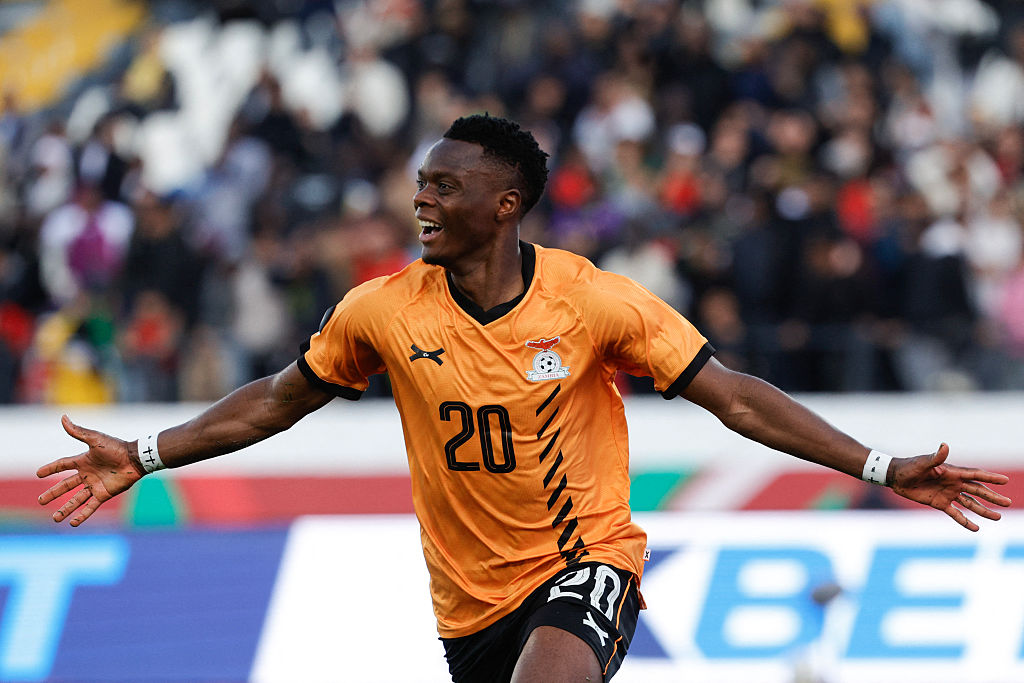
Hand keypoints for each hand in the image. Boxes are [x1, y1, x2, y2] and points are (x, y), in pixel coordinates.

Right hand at [36, 415, 145, 525]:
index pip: (63, 465)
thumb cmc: (116, 447)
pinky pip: (91, 507)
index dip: (51, 468)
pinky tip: (73, 523)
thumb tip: (63, 417)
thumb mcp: (95, 439)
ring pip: (76, 499)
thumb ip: (78, 432)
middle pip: (66, 486)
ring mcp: (95, 485)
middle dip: (53, 493)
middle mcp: (87, 474)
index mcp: (83, 461)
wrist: (135, 459)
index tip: (39, 473)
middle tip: (40, 500)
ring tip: (55, 518)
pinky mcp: (104, 494)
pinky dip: (82, 515)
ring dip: (65, 509)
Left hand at [889, 443, 1011, 531]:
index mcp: (953, 472)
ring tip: (998, 518)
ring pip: (970, 504)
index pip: (976, 475)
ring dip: (983, 511)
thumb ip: (936, 457)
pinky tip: (976, 528)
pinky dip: (965, 521)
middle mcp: (954, 483)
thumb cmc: (910, 467)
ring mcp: (948, 494)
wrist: (896, 477)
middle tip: (1008, 503)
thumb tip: (945, 445)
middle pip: (977, 491)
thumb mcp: (923, 463)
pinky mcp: (939, 503)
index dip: (990, 478)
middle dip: (992, 497)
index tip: (1005, 481)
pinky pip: (956, 514)